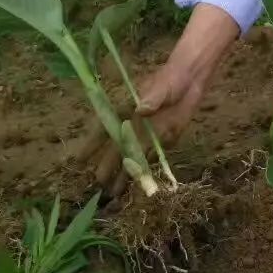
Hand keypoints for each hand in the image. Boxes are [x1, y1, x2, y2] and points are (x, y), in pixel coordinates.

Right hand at [77, 4, 237, 194]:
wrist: (192, 81)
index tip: (80, 159)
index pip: (104, 128)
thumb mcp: (162, 87)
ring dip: (124, 173)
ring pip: (131, 156)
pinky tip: (137, 185)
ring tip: (114, 193)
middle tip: (99, 183)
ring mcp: (146, 134)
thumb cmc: (171, 80)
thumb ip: (152, 98)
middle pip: (116, 147)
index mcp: (125, 110)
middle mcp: (132, 125)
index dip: (92, 144)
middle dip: (107, 164)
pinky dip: (143, 171)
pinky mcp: (162, 140)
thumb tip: (140, 110)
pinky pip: (149, 158)